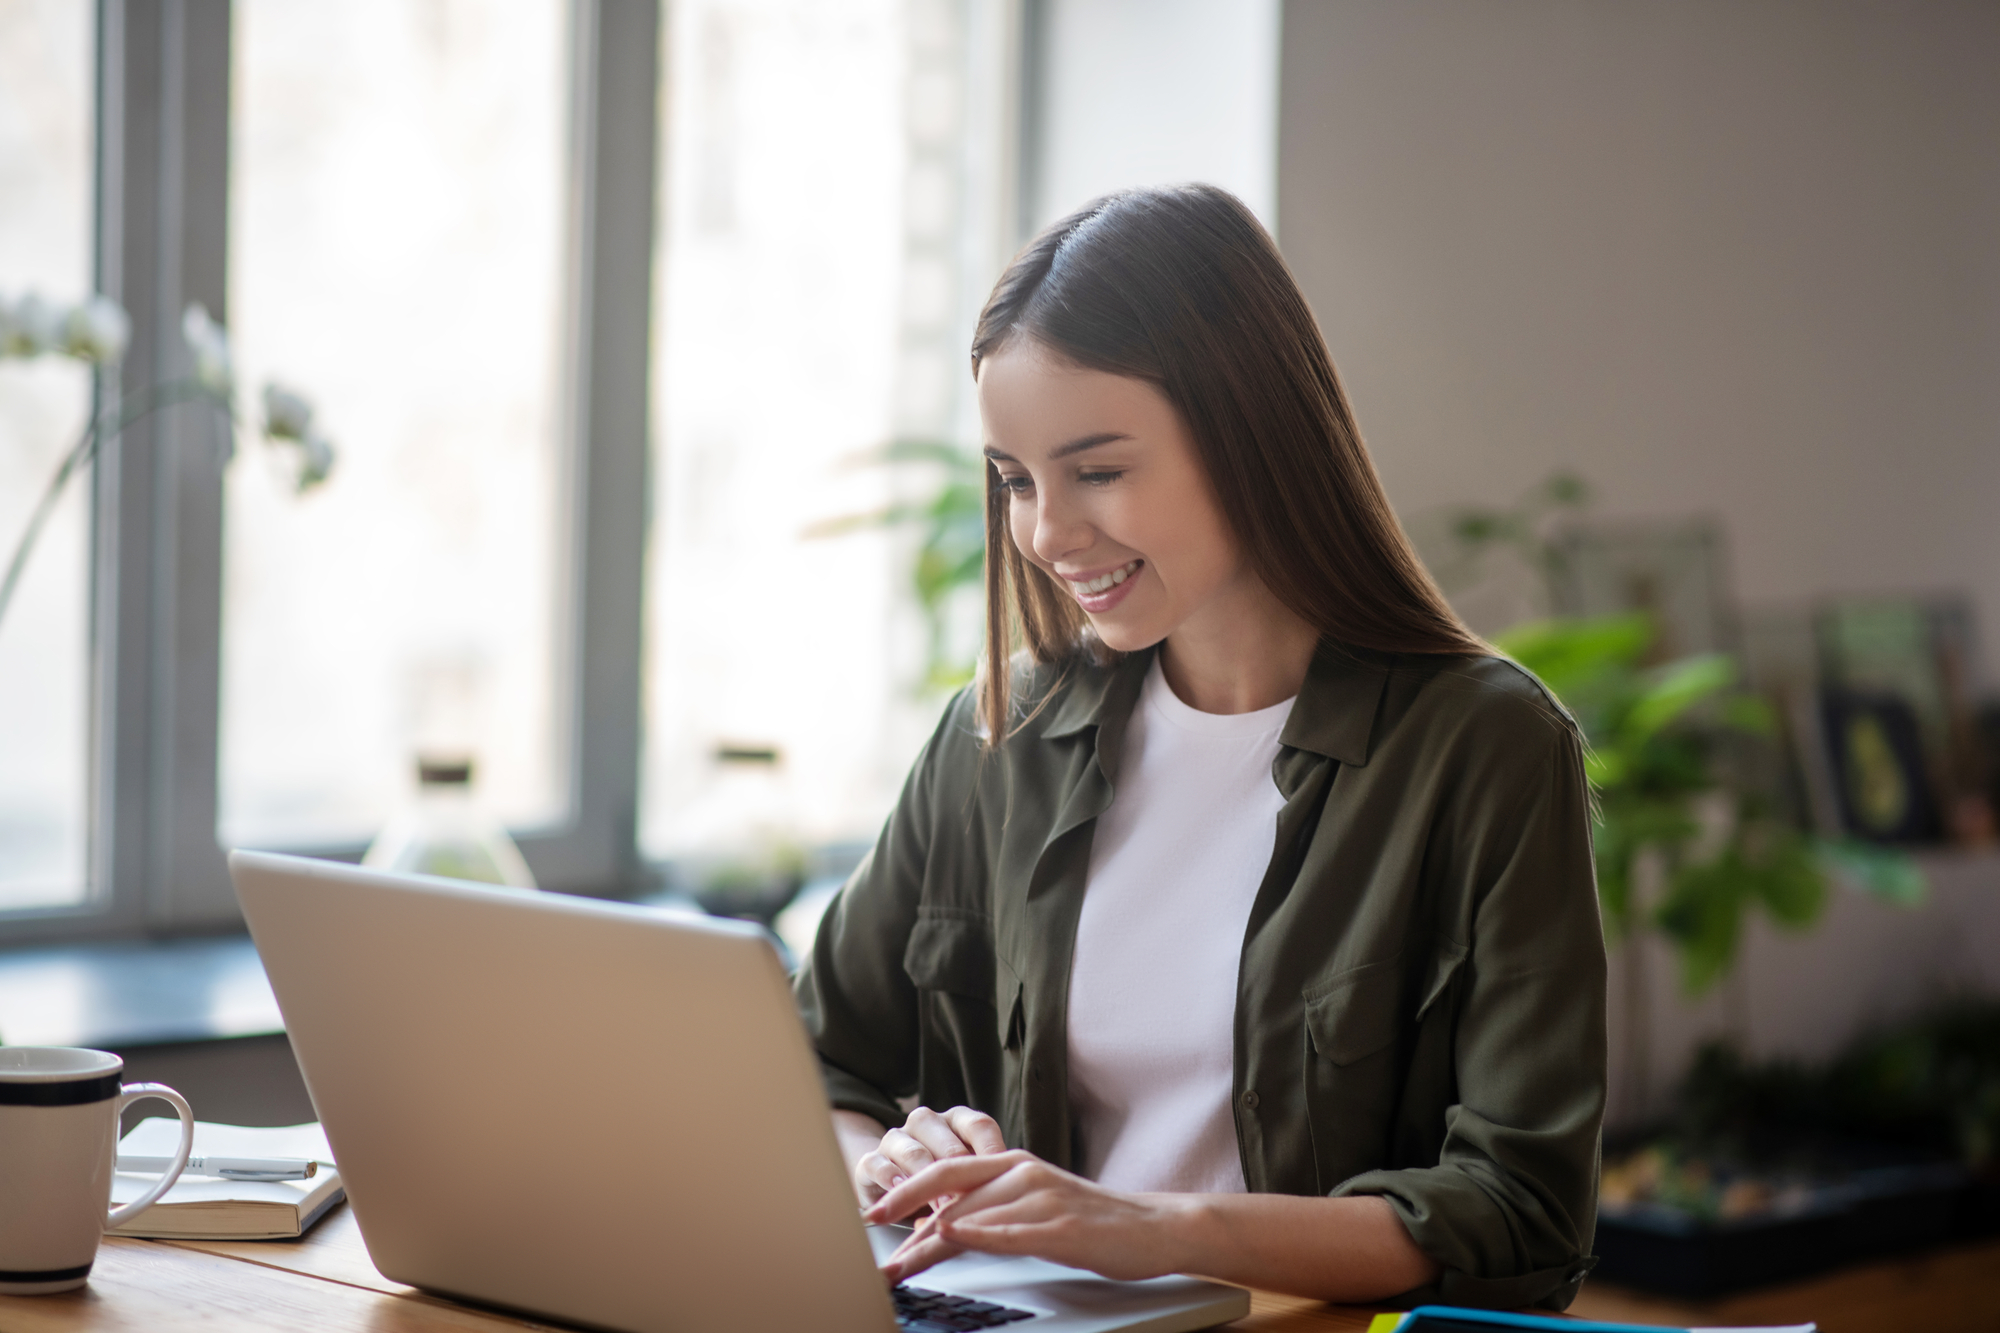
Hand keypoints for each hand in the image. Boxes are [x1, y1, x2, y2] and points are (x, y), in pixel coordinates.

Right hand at [852, 1105, 1006, 1206]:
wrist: (894, 1189)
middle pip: (946, 1140)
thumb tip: (1016, 1193)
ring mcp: (897, 1139)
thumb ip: (987, 1180)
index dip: (992, 1152)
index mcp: (957, 1121)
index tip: (1004, 1178)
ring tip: (942, 1205)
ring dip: (927, 1180)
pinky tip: (903, 1194)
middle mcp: (927, 1123)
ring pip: (913, 1151)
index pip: (979, 1126)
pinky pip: (879, 1166)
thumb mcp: (970, 1181)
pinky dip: (892, 1181)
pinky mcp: (870, 1161)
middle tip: (972, 1198)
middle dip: (960, 1173)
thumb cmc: (944, 1186)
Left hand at [865, 1150, 1189, 1284]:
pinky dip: (977, 1232)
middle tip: (866, 1229)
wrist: (1153, 1227)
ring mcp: (1043, 1198)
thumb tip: (942, 1227)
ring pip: (972, 1215)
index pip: (947, 1172)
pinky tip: (950, 1236)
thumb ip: (993, 1208)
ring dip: (927, 1242)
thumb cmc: (1093, 1221)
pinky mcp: (1062, 1227)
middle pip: (949, 1192)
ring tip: (898, 1264)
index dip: (906, 1189)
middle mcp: (1022, 1173)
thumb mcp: (1036, 1205)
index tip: (872, 1211)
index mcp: (1013, 1165)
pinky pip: (1011, 1229)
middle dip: (902, 1212)